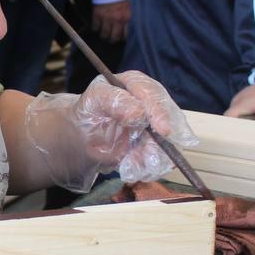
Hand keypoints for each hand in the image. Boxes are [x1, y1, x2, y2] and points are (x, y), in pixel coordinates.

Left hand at [73, 72, 198, 178]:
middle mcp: (151, 104)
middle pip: (170, 119)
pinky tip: (133, 169)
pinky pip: (160, 158)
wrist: (84, 135)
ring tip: (136, 167)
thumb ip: (116, 101)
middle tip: (153, 157)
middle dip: (164, 141)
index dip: (160, 113)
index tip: (163, 130)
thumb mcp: (96, 100)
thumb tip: (139, 112)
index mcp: (137, 85)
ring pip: (169, 141)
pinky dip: (149, 167)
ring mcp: (156, 126)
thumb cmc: (90, 112)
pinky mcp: (154, 146)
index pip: (154, 95)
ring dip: (155, 158)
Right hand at [89, 0, 130, 42]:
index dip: (124, 38)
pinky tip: (97, 27)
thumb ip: (130, 16)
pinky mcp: (97, 15)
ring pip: (104, 34)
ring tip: (104, 35)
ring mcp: (106, 18)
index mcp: (128, 17)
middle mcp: (117, 20)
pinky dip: (95, 28)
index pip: (126, 35)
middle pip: (114, 37)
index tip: (122, 37)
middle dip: (113, 39)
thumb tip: (131, 26)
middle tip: (112, 38)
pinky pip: (95, 27)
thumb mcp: (131, 5)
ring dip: (104, 36)